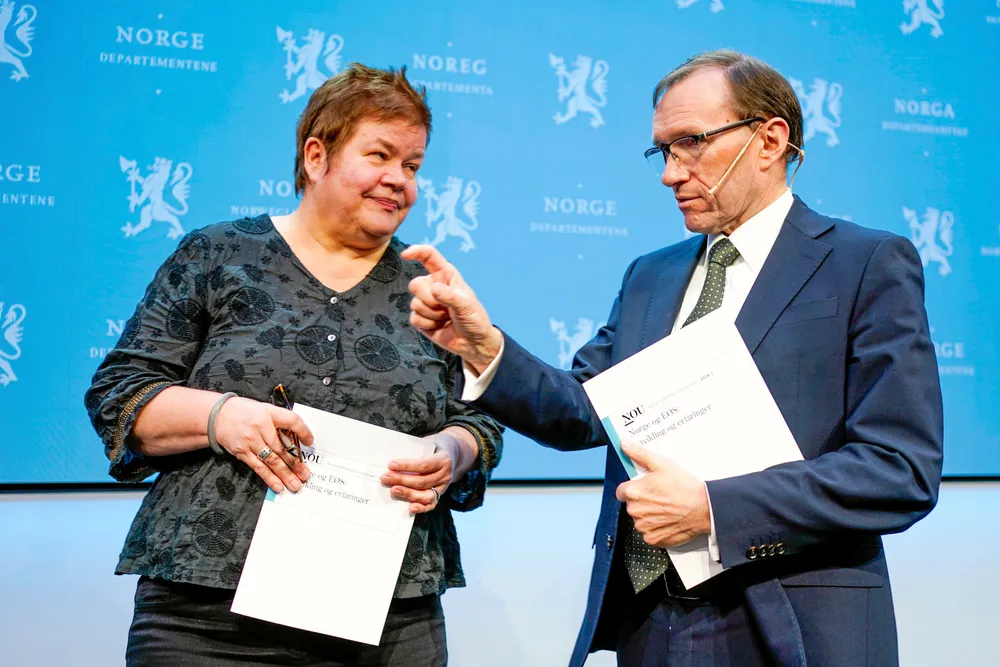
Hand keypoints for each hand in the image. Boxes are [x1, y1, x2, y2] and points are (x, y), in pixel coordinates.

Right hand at [214, 397, 313, 493]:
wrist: (217, 416)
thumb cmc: (245, 412)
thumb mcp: (264, 410)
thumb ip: (279, 423)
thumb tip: (297, 440)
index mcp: (269, 412)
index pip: (292, 421)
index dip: (303, 432)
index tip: (310, 442)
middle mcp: (260, 426)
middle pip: (282, 447)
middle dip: (296, 464)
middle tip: (306, 475)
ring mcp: (251, 441)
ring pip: (272, 461)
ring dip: (286, 475)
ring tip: (296, 485)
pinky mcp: (242, 452)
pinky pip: (259, 467)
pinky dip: (270, 478)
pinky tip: (279, 486)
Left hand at [380, 433, 459, 514]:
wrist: (452, 455)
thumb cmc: (435, 448)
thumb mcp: (429, 443)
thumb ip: (415, 449)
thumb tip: (395, 458)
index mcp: (443, 460)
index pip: (423, 465)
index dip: (407, 466)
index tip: (391, 465)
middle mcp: (445, 475)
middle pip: (422, 481)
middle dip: (402, 480)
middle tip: (386, 478)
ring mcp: (443, 487)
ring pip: (425, 495)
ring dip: (408, 494)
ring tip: (393, 490)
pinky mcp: (440, 495)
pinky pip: (431, 504)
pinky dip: (420, 508)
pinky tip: (410, 507)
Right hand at [400, 244, 502, 373]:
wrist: (473, 343)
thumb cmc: (474, 319)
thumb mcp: (467, 306)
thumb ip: (450, 296)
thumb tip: (434, 288)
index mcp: (446, 275)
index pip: (429, 257)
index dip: (417, 252)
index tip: (406, 255)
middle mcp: (433, 286)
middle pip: (415, 284)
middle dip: (429, 299)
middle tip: (446, 309)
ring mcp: (426, 303)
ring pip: (415, 303)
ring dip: (432, 314)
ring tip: (446, 318)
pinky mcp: (421, 318)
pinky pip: (414, 318)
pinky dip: (428, 324)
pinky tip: (439, 326)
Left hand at [615, 442, 711, 547]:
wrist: (704, 508)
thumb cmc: (684, 487)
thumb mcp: (661, 464)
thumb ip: (639, 453)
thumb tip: (624, 444)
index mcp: (633, 492)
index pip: (622, 491)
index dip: (634, 488)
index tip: (645, 488)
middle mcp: (635, 511)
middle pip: (632, 505)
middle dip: (642, 501)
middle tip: (660, 496)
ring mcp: (644, 526)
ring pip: (640, 519)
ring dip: (649, 515)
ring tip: (666, 508)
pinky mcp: (653, 539)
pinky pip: (649, 533)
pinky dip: (656, 528)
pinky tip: (668, 520)